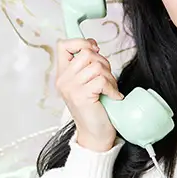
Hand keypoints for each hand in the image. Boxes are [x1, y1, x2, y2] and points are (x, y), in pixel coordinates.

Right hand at [56, 37, 122, 151]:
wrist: (95, 134)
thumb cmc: (95, 109)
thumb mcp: (88, 83)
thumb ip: (87, 66)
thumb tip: (94, 46)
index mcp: (63, 74)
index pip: (63, 45)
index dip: (82, 42)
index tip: (95, 50)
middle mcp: (63, 80)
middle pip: (87, 53)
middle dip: (104, 63)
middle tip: (107, 79)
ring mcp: (71, 88)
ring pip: (96, 66)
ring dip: (110, 78)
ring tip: (110, 90)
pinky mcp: (81, 96)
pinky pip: (102, 81)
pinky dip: (112, 89)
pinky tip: (113, 97)